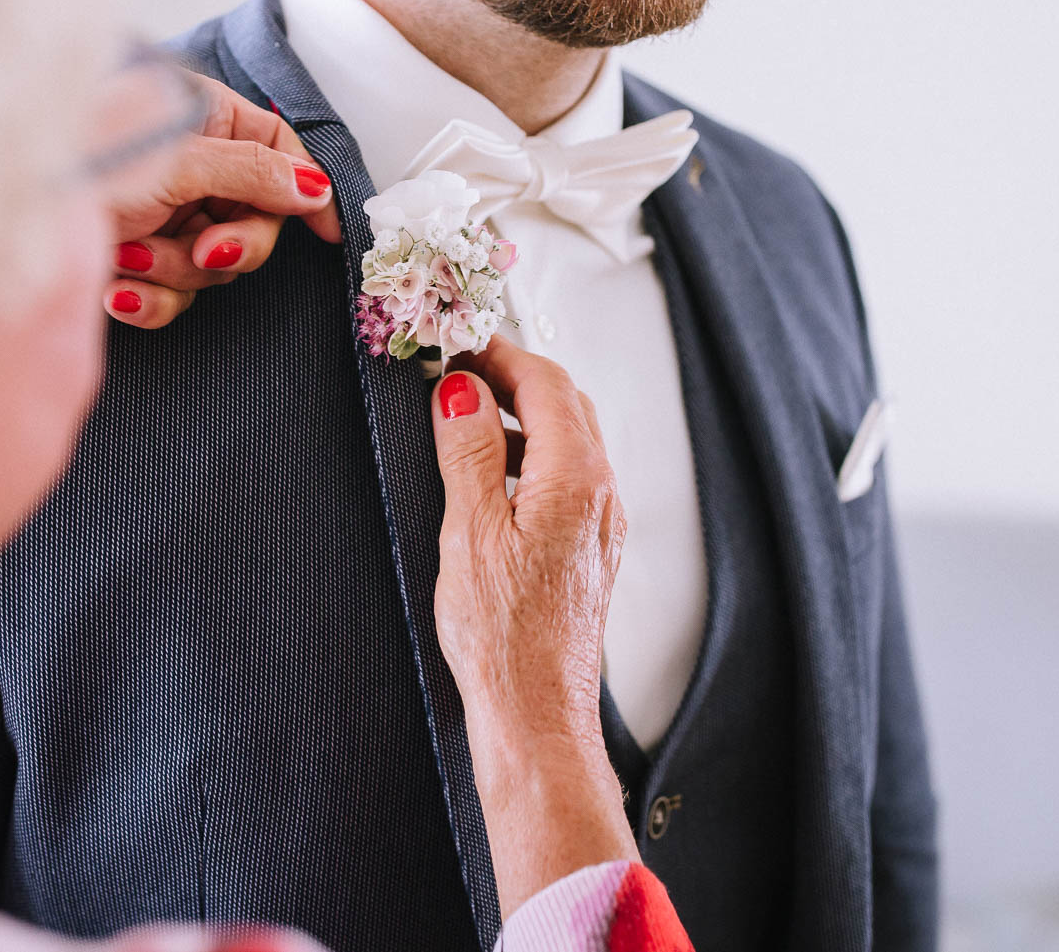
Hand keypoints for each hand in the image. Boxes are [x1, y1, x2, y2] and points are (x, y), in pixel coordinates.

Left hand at [99, 75, 339, 328]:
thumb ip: (251, 171)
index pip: (278, 150)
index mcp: (203, 119)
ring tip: (127, 254)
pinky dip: (148, 300)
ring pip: (211, 267)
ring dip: (173, 271)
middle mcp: (187, 166)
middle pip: (255, 219)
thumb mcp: (176, 158)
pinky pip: (171, 297)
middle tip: (206, 253)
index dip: (306, 190)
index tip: (330, 234)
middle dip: (230, 245)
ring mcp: (162, 216)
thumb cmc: (82, 156)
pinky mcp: (134, 262)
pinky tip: (115, 292)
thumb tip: (314, 187)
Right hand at [428, 338, 638, 916]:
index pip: (544, 383)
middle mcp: (601, 496)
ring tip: (461, 416)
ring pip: (567, 441)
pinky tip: (486, 478)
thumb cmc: (506, 640)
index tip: (457, 339)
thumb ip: (466, 451)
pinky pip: (564, 480)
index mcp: (576, 479)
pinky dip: (526, 457)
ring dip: (519, 416)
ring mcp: (600, 525)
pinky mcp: (587, 553)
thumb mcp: (469, 531)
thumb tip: (460, 391)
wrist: (538, 718)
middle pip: (565, 404)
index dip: (499, 352)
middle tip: (458, 365)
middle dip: (512, 376)